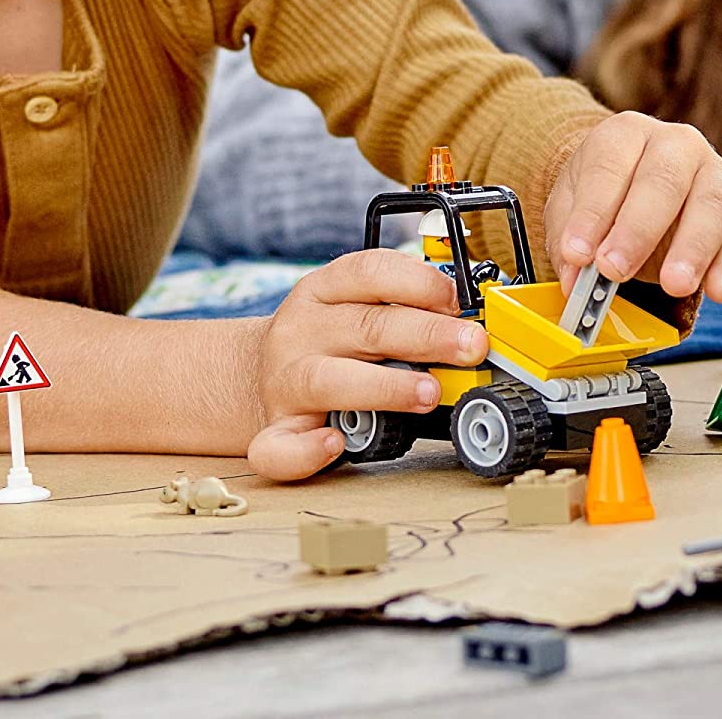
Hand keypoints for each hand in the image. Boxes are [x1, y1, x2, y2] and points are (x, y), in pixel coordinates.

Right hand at [245, 248, 488, 479]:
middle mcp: (300, 331)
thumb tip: (463, 321)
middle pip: (364, 326)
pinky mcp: (274, 430)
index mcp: (322, 291)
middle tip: (471, 346)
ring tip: (429, 393)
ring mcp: (284, 381)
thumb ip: (396, 308)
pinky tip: (335, 444)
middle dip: (426, 335)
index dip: (416, 281)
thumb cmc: (322, 342)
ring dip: (383, 387)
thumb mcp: (349, 306)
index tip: (456, 299)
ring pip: (327, 380)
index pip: (368, 272)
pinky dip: (306, 450)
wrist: (249, 373)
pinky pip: (280, 445)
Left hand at [543, 111, 721, 302]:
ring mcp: (714, 172)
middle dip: (637, 230)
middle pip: (663, 180)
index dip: (591, 213)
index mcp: (625, 133)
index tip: (577, 254)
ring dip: (693, 249)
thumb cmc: (605, 196)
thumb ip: (568, 241)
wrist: (639, 193)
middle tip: (614, 270)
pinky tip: (718, 291)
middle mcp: (675, 144)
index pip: (608, 168)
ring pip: (710, 205)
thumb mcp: (571, 209)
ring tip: (673, 285)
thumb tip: (574, 280)